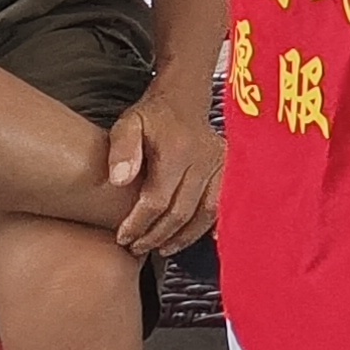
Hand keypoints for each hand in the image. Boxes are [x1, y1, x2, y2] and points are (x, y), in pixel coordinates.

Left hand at [106, 76, 225, 255]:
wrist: (184, 100)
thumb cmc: (151, 117)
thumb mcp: (127, 124)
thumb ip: (121, 150)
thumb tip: (120, 181)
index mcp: (177, 151)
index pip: (157, 200)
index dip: (138, 224)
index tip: (122, 237)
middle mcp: (203, 160)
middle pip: (181, 212)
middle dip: (157, 236)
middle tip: (137, 248)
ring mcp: (220, 165)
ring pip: (204, 213)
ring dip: (182, 237)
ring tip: (161, 248)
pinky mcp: (229, 170)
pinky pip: (220, 205)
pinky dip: (209, 226)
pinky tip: (196, 238)